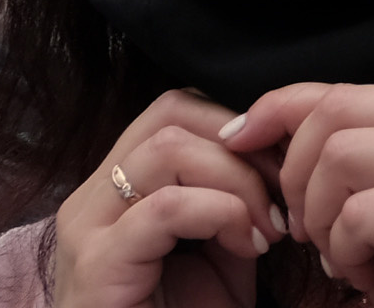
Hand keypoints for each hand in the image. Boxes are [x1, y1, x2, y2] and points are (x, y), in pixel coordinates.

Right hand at [49, 93, 277, 307]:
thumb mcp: (222, 241)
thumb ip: (237, 191)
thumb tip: (282, 144)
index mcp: (118, 183)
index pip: (178, 108)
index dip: (242, 124)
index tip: (287, 166)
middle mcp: (92, 196)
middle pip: (172, 114)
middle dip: (245, 147)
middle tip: (284, 195)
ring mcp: (87, 227)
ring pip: (169, 149)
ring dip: (238, 181)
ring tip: (268, 228)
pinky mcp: (95, 265)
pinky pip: (166, 209)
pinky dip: (222, 215)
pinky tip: (250, 247)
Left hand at [224, 85, 373, 307]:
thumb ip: (368, 162)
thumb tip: (268, 125)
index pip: (355, 88)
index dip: (285, 108)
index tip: (240, 139)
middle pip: (340, 108)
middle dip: (296, 171)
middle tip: (305, 231)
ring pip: (340, 155)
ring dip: (321, 217)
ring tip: (347, 259)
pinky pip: (356, 213)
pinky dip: (345, 254)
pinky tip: (369, 280)